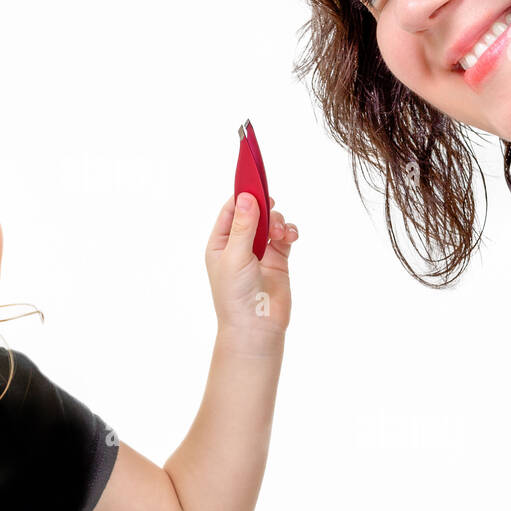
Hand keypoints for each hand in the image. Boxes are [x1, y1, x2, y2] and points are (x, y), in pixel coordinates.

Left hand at [205, 192, 297, 342]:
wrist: (255, 328)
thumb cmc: (236, 296)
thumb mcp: (235, 257)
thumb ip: (244, 226)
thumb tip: (247, 197)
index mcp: (220, 243)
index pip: (231, 211)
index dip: (242, 195)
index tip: (254, 181)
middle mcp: (239, 245)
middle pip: (253, 212)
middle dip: (263, 207)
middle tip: (270, 204)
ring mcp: (259, 252)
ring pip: (271, 222)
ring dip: (277, 221)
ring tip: (279, 234)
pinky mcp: (278, 260)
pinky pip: (285, 236)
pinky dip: (289, 231)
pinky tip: (289, 236)